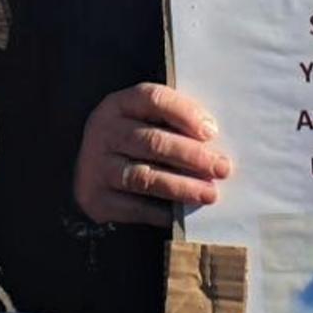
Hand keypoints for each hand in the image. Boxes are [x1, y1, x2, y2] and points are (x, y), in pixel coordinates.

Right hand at [74, 82, 232, 227]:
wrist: (91, 171)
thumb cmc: (133, 139)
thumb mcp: (145, 119)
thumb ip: (174, 121)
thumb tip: (213, 136)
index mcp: (119, 104)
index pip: (153, 99)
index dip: (184, 113)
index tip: (212, 132)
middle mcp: (104, 132)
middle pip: (152, 141)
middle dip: (192, 156)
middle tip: (221, 168)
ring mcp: (97, 165)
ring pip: (144, 177)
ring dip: (181, 186)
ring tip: (209, 194)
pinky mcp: (96, 198)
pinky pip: (133, 207)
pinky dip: (160, 212)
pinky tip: (181, 213)